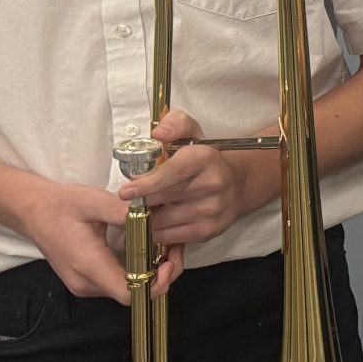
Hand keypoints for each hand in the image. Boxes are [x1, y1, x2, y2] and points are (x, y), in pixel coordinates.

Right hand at [19, 177, 176, 300]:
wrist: (33, 211)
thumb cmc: (60, 205)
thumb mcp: (92, 201)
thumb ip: (121, 211)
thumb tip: (151, 215)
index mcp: (89, 265)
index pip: (129, 294)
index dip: (155, 285)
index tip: (168, 263)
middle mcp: (86, 283)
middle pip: (133, 294)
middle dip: (159, 275)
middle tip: (173, 249)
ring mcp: (85, 284)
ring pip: (127, 290)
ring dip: (148, 273)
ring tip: (162, 246)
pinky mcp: (86, 280)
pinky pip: (118, 283)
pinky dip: (136, 271)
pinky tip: (145, 249)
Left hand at [120, 108, 269, 250]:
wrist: (237, 184)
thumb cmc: (204, 161)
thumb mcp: (192, 134)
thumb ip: (174, 124)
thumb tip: (158, 134)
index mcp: (204, 159)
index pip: (172, 173)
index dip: (147, 184)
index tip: (125, 191)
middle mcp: (213, 185)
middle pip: (162, 199)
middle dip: (139, 202)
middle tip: (128, 200)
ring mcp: (212, 210)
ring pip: (162, 221)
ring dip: (146, 217)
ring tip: (143, 209)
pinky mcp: (209, 231)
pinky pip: (169, 236)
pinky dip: (156, 231)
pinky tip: (156, 220)